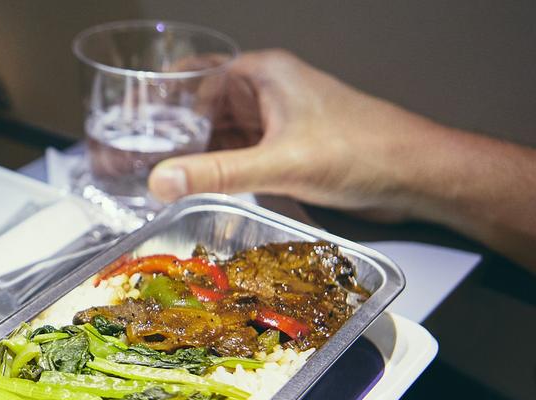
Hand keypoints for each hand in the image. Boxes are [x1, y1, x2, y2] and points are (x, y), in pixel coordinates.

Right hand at [148, 50, 535, 305]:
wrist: (413, 175)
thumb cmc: (362, 150)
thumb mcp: (280, 163)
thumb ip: (217, 174)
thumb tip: (160, 181)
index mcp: (261, 74)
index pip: (191, 78)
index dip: (155, 101)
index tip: (122, 125)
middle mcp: (264, 92)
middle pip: (199, 108)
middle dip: (166, 133)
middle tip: (125, 161)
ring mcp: (274, 121)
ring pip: (217, 134)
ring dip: (190, 155)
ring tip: (150, 179)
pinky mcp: (284, 149)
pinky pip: (236, 155)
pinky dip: (215, 170)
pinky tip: (192, 189)